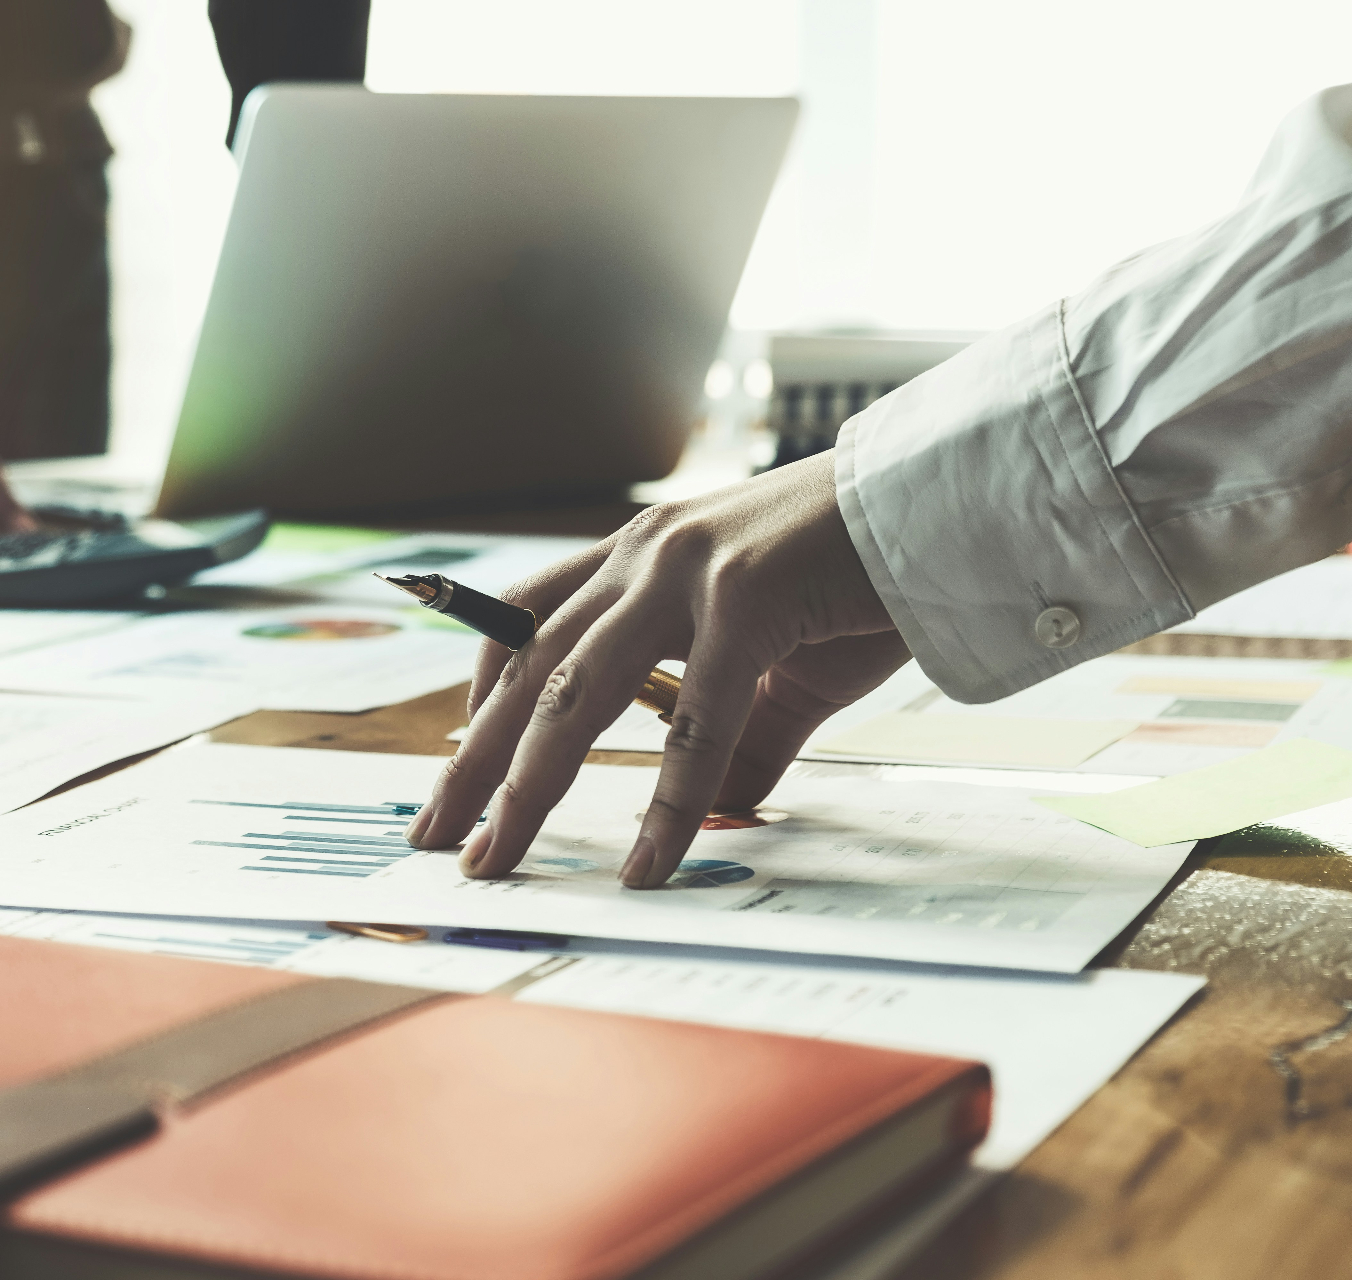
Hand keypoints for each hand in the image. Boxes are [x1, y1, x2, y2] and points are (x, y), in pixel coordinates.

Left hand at [405, 451, 910, 888]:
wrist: (948, 506)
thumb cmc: (865, 576)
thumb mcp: (780, 660)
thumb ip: (740, 732)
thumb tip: (718, 810)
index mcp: (642, 553)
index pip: (526, 618)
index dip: (481, 689)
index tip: (460, 755)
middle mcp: (645, 553)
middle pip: (526, 668)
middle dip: (472, 762)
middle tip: (432, 835)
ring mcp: (687, 572)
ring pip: (575, 694)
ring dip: (527, 786)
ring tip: (495, 857)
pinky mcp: (745, 600)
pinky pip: (691, 723)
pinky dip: (666, 803)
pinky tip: (649, 863)